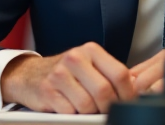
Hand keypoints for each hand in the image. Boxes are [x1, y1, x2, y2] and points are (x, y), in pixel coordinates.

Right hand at [0, 42, 135, 113]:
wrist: (30, 75)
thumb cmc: (66, 73)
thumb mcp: (89, 66)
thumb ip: (109, 75)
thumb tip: (135, 90)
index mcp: (91, 50)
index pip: (120, 74)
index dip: (127, 94)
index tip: (127, 103)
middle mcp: (75, 58)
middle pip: (104, 91)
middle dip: (108, 107)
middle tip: (106, 111)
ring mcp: (60, 73)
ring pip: (87, 104)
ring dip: (89, 113)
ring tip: (86, 109)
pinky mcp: (47, 90)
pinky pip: (70, 111)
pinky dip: (73, 115)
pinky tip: (70, 108)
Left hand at [129, 48, 164, 110]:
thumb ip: (153, 72)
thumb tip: (127, 83)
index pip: (138, 71)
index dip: (130, 89)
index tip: (128, 99)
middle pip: (145, 82)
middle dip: (140, 97)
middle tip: (141, 106)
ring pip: (159, 92)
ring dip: (155, 103)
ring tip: (159, 107)